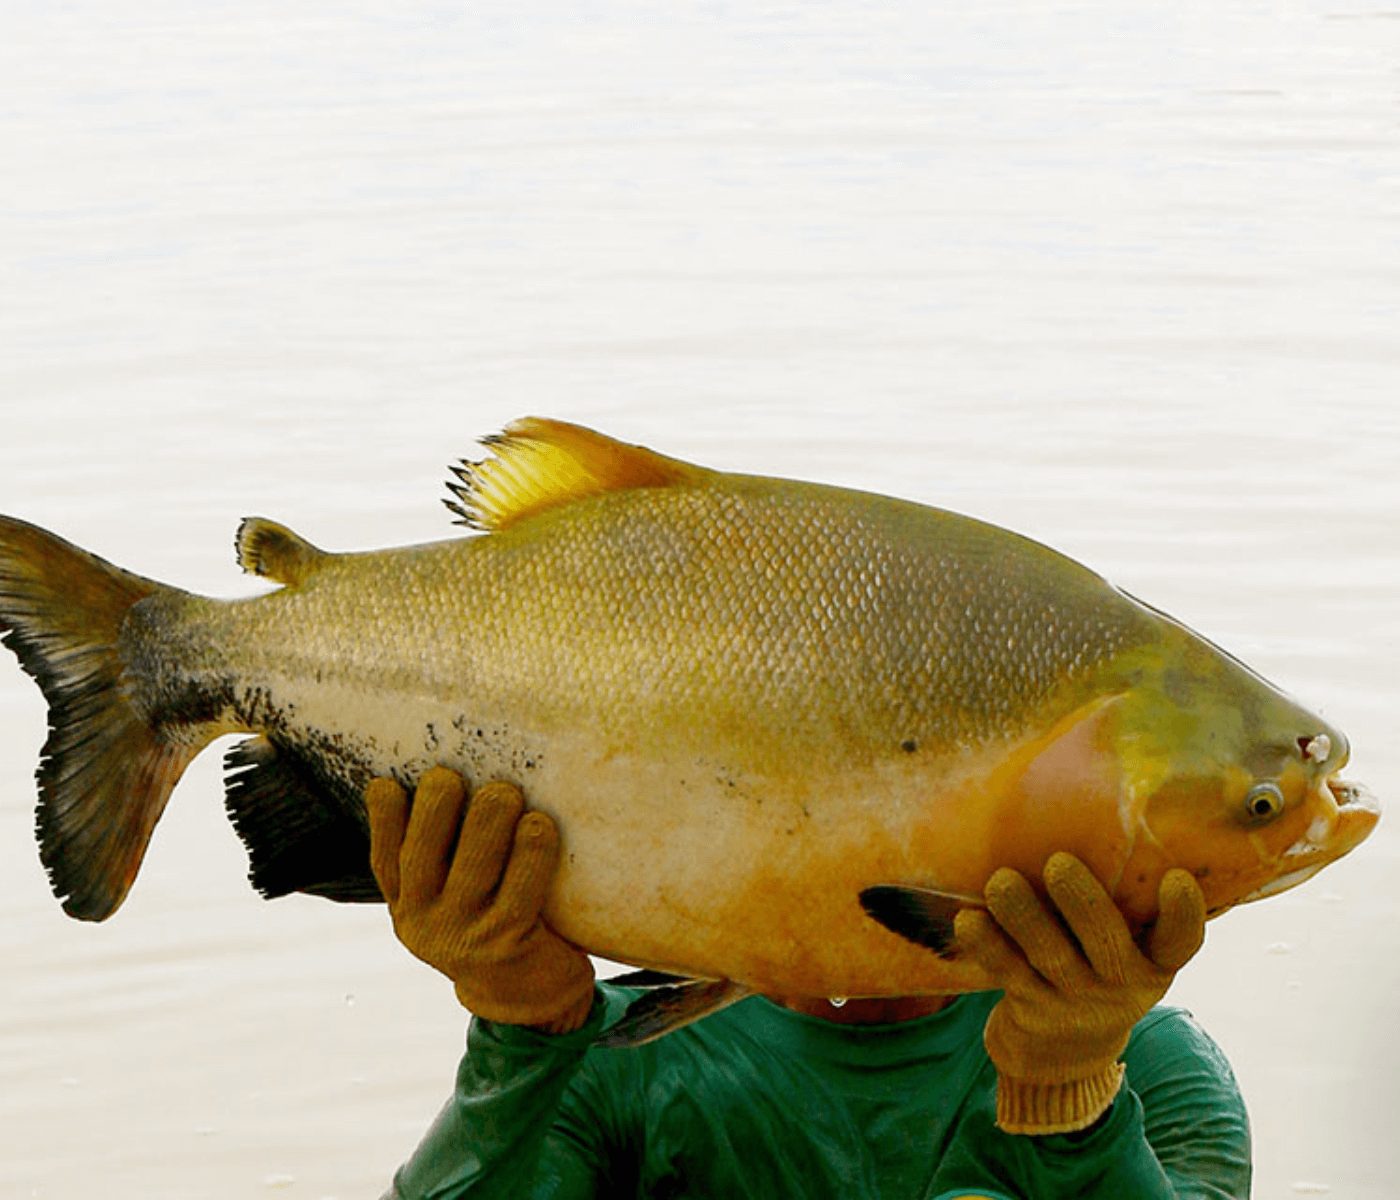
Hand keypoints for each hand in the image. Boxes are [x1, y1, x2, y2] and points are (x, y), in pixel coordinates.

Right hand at [365, 767, 594, 1033]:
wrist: (531, 996)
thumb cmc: (495, 922)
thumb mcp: (455, 897)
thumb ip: (444, 853)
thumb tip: (452, 775)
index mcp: (407, 904)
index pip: (384, 859)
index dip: (383, 820)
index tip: (390, 783)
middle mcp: (424, 922)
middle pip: (421, 855)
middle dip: (436, 809)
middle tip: (453, 775)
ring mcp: (463, 937)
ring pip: (470, 867)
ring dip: (486, 821)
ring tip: (504, 791)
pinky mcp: (506, 946)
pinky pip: (518, 891)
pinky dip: (530, 853)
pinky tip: (538, 824)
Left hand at [956, 852, 1205, 1134]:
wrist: (1062, 1054)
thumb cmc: (1097, 968)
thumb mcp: (1128, 948)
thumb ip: (1123, 901)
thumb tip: (1096, 806)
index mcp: (1154, 962)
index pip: (1181, 941)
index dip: (1183, 913)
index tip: (1176, 878)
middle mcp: (1121, 983)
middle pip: (1106, 943)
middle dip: (1082, 902)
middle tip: (1057, 863)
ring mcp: (1074, 1000)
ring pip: (1050, 956)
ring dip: (1023, 916)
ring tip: (1000, 882)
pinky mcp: (1030, 1008)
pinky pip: (1007, 972)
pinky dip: (986, 945)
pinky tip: (968, 918)